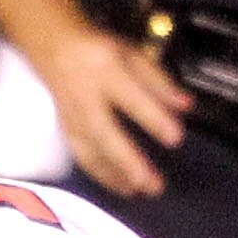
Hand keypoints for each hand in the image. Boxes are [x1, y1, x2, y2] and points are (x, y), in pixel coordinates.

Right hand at [33, 24, 188, 196]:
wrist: (52, 45)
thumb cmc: (99, 49)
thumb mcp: (132, 53)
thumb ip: (159, 81)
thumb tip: (186, 107)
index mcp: (106, 71)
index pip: (131, 98)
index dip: (153, 119)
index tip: (175, 139)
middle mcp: (85, 97)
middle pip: (105, 134)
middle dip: (128, 161)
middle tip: (152, 184)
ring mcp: (71, 115)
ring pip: (89, 150)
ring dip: (112, 175)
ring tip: (136, 192)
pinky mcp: (64, 128)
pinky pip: (80, 154)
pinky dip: (99, 174)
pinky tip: (117, 186)